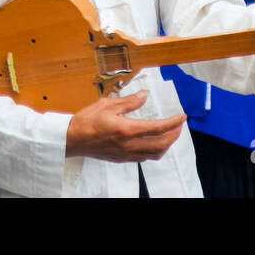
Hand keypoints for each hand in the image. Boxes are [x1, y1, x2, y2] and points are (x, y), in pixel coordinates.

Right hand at [65, 90, 186, 161]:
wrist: (72, 139)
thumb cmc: (87, 120)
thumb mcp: (108, 104)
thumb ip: (129, 101)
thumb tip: (144, 95)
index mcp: (127, 129)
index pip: (158, 128)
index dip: (173, 123)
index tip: (182, 116)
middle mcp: (129, 145)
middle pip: (161, 144)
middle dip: (174, 134)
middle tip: (178, 124)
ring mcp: (126, 154)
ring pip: (154, 154)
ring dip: (166, 144)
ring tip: (169, 134)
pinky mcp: (121, 158)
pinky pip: (144, 157)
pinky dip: (154, 150)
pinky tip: (153, 142)